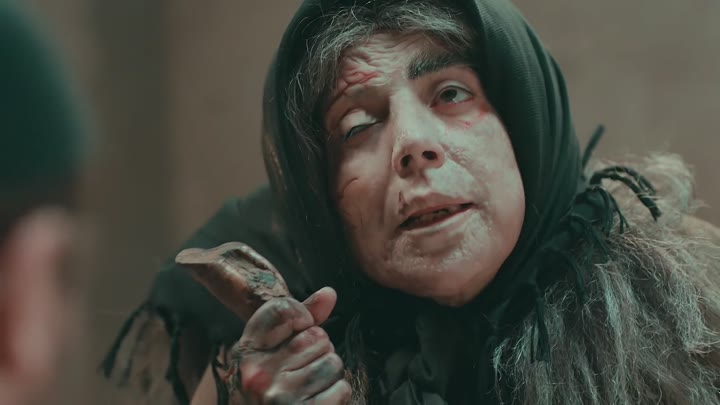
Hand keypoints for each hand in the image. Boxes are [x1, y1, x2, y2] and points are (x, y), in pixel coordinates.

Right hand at [227, 287, 350, 403]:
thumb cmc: (274, 386)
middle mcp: (258, 374)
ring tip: (311, 386)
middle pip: (317, 337)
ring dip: (330, 374)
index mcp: (247, 352)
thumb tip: (330, 293)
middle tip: (302, 369)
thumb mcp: (275, 350)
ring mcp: (279, 397)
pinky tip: (318, 400)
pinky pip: (340, 389)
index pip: (281, 310)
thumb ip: (300, 319)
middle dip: (319, 351)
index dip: (300, 316)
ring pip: (333, 363)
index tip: (299, 328)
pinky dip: (336, 394)